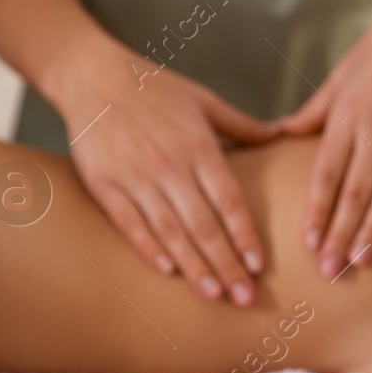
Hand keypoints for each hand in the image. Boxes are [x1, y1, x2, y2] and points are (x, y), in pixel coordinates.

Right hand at [54, 41, 277, 304]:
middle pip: (204, 225)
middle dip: (226, 265)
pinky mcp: (104, 183)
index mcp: (199, 145)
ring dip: (194, 266)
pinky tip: (168, 271)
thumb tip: (281, 135)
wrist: (90, 75)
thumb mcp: (204, 99)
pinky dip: (148, 248)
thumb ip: (242, 125)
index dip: (245, 236)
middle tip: (244, 297)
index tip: (259, 265)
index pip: (229, 201)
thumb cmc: (153, 87)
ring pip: (170, 231)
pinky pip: (129, 223)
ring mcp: (135, 176)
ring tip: (214, 294)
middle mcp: (169, 164)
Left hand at [277, 0, 371, 276]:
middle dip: (340, 235)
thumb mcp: (339, 75)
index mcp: (346, 115)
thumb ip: (314, 112)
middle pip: (354, 192)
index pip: (325, 174)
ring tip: (360, 260)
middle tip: (330, 271)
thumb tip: (280, 133)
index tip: (309, 243)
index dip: (317, 211)